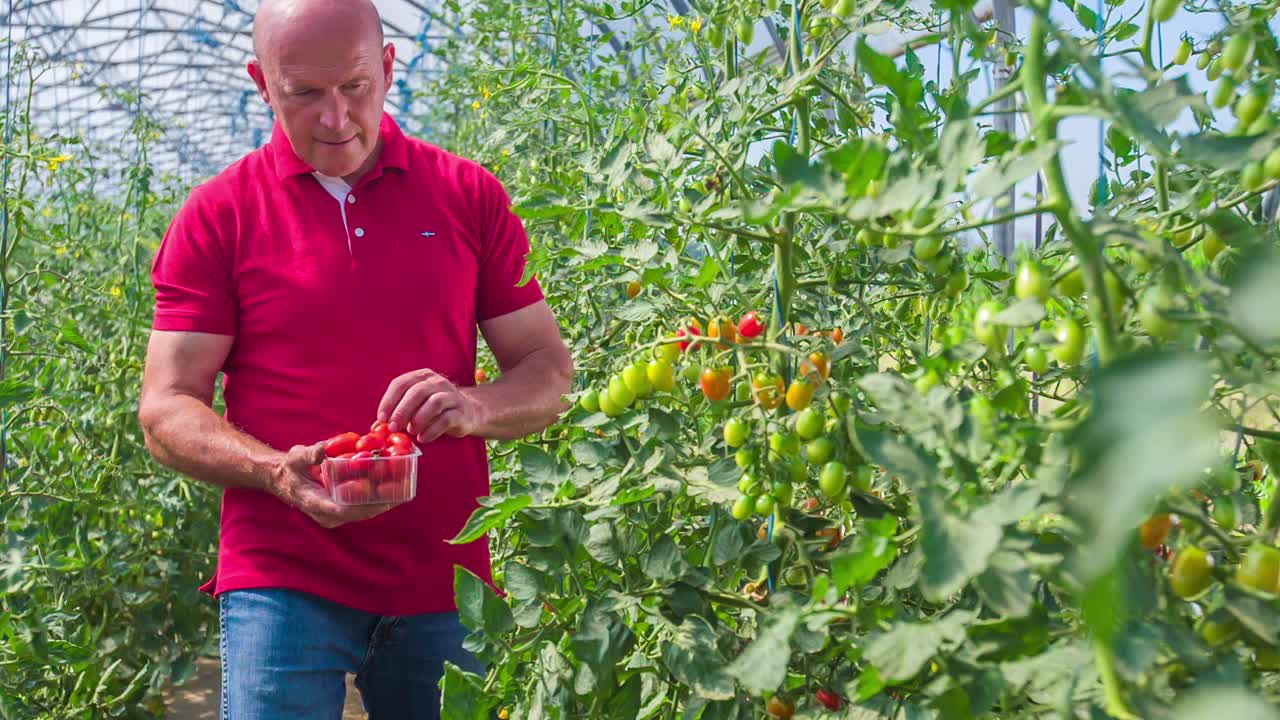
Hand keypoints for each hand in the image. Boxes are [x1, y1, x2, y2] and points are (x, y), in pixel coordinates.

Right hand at [267, 443, 395, 527]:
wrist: (283, 478)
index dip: (364, 502)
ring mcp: (336, 514)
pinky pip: (364, 505)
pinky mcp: (343, 509)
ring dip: (385, 499)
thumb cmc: (289, 467)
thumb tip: (323, 449)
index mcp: (315, 504)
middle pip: (361, 512)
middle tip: (403, 488)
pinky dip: (378, 495)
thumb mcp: (296, 457)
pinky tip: (394, 483)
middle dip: (383, 501)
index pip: (343, 509)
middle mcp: (328, 514)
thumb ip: (309, 454)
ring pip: (365, 510)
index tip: (381, 493)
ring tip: (405, 486)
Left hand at [377, 368, 482, 442]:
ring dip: (419, 418)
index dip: (389, 401)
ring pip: (434, 403)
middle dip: (402, 410)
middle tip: (393, 427)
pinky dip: (432, 430)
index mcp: (422, 377)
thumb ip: (396, 413)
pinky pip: (446, 419)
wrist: (467, 413)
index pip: (401, 383)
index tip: (381, 418)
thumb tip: (376, 427)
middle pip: (417, 392)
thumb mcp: (415, 406)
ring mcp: (452, 396)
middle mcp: (438, 382)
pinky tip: (423, 438)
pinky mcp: (461, 412)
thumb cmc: (434, 411)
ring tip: (411, 432)